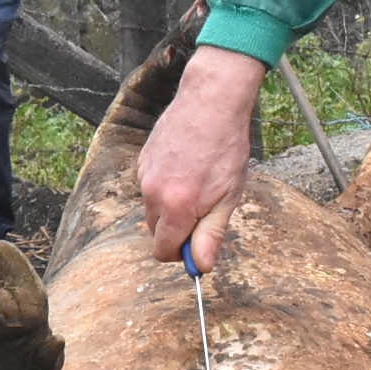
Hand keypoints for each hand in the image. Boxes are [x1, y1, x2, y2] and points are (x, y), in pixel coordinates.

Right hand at [137, 47, 266, 269]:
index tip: (197, 243)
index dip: (180, 253)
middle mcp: (153, 194)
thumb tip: (200, 267)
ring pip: (153, 208)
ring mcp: (144, 175)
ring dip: (170, 206)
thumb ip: (211, 234)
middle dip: (176, 229)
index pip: (162, 251)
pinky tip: (186, 165)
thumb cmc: (226, 148)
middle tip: (204, 208)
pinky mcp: (142, 160)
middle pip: (155, 231)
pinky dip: (165, 185)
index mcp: (176, 208)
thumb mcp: (228, 197)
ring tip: (197, 181)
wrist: (211, 101)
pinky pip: (150, 186)